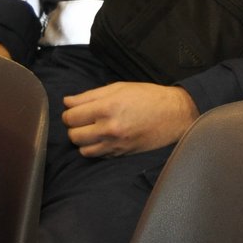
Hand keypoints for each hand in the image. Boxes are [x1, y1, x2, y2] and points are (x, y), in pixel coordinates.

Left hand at [62, 82, 198, 157]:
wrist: (175, 114)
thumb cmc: (149, 97)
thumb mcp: (119, 87)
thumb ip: (90, 95)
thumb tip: (67, 102)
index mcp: (107, 107)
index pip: (71, 116)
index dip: (69, 112)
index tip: (75, 110)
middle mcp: (109, 128)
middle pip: (73, 134)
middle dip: (74, 126)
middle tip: (84, 119)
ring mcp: (115, 143)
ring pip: (82, 149)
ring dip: (83, 140)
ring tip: (93, 130)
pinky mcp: (122, 153)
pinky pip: (97, 155)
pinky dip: (96, 148)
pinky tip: (104, 138)